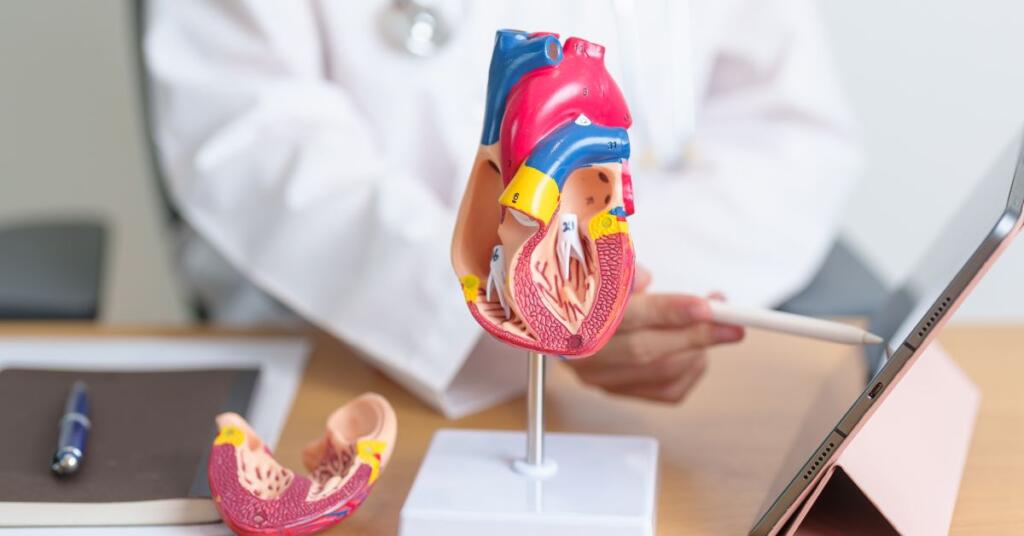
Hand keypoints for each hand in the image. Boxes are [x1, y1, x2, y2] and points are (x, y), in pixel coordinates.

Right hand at [564, 267, 744, 402]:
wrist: (561, 320)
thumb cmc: (588, 288)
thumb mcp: (598, 268)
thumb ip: (620, 272)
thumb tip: (644, 279)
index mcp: (577, 318)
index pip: (628, 317)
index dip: (670, 312)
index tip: (707, 306)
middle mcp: (586, 353)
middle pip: (647, 351)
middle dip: (697, 336)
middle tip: (733, 325)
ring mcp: (601, 378)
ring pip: (660, 374)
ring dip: (697, 351)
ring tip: (712, 329)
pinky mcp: (618, 393)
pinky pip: (667, 392)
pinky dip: (691, 372)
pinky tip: (695, 352)